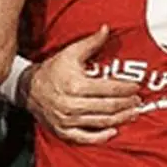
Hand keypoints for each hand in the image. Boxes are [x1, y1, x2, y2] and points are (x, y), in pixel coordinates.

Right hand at [24, 25, 140, 143]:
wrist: (28, 88)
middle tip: (138, 101)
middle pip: (108, 106)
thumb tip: (106, 29)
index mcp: (75, 85)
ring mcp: (67, 120)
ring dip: (120, 119)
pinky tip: (113, 132)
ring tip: (133, 114)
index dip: (125, 88)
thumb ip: (91, 43)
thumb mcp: (71, 53)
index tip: (136, 86)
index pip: (109, 88)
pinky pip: (84, 138)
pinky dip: (100, 137)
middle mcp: (71, 104)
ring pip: (100, 122)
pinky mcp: (63, 130)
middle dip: (127, 104)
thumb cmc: (52, 70)